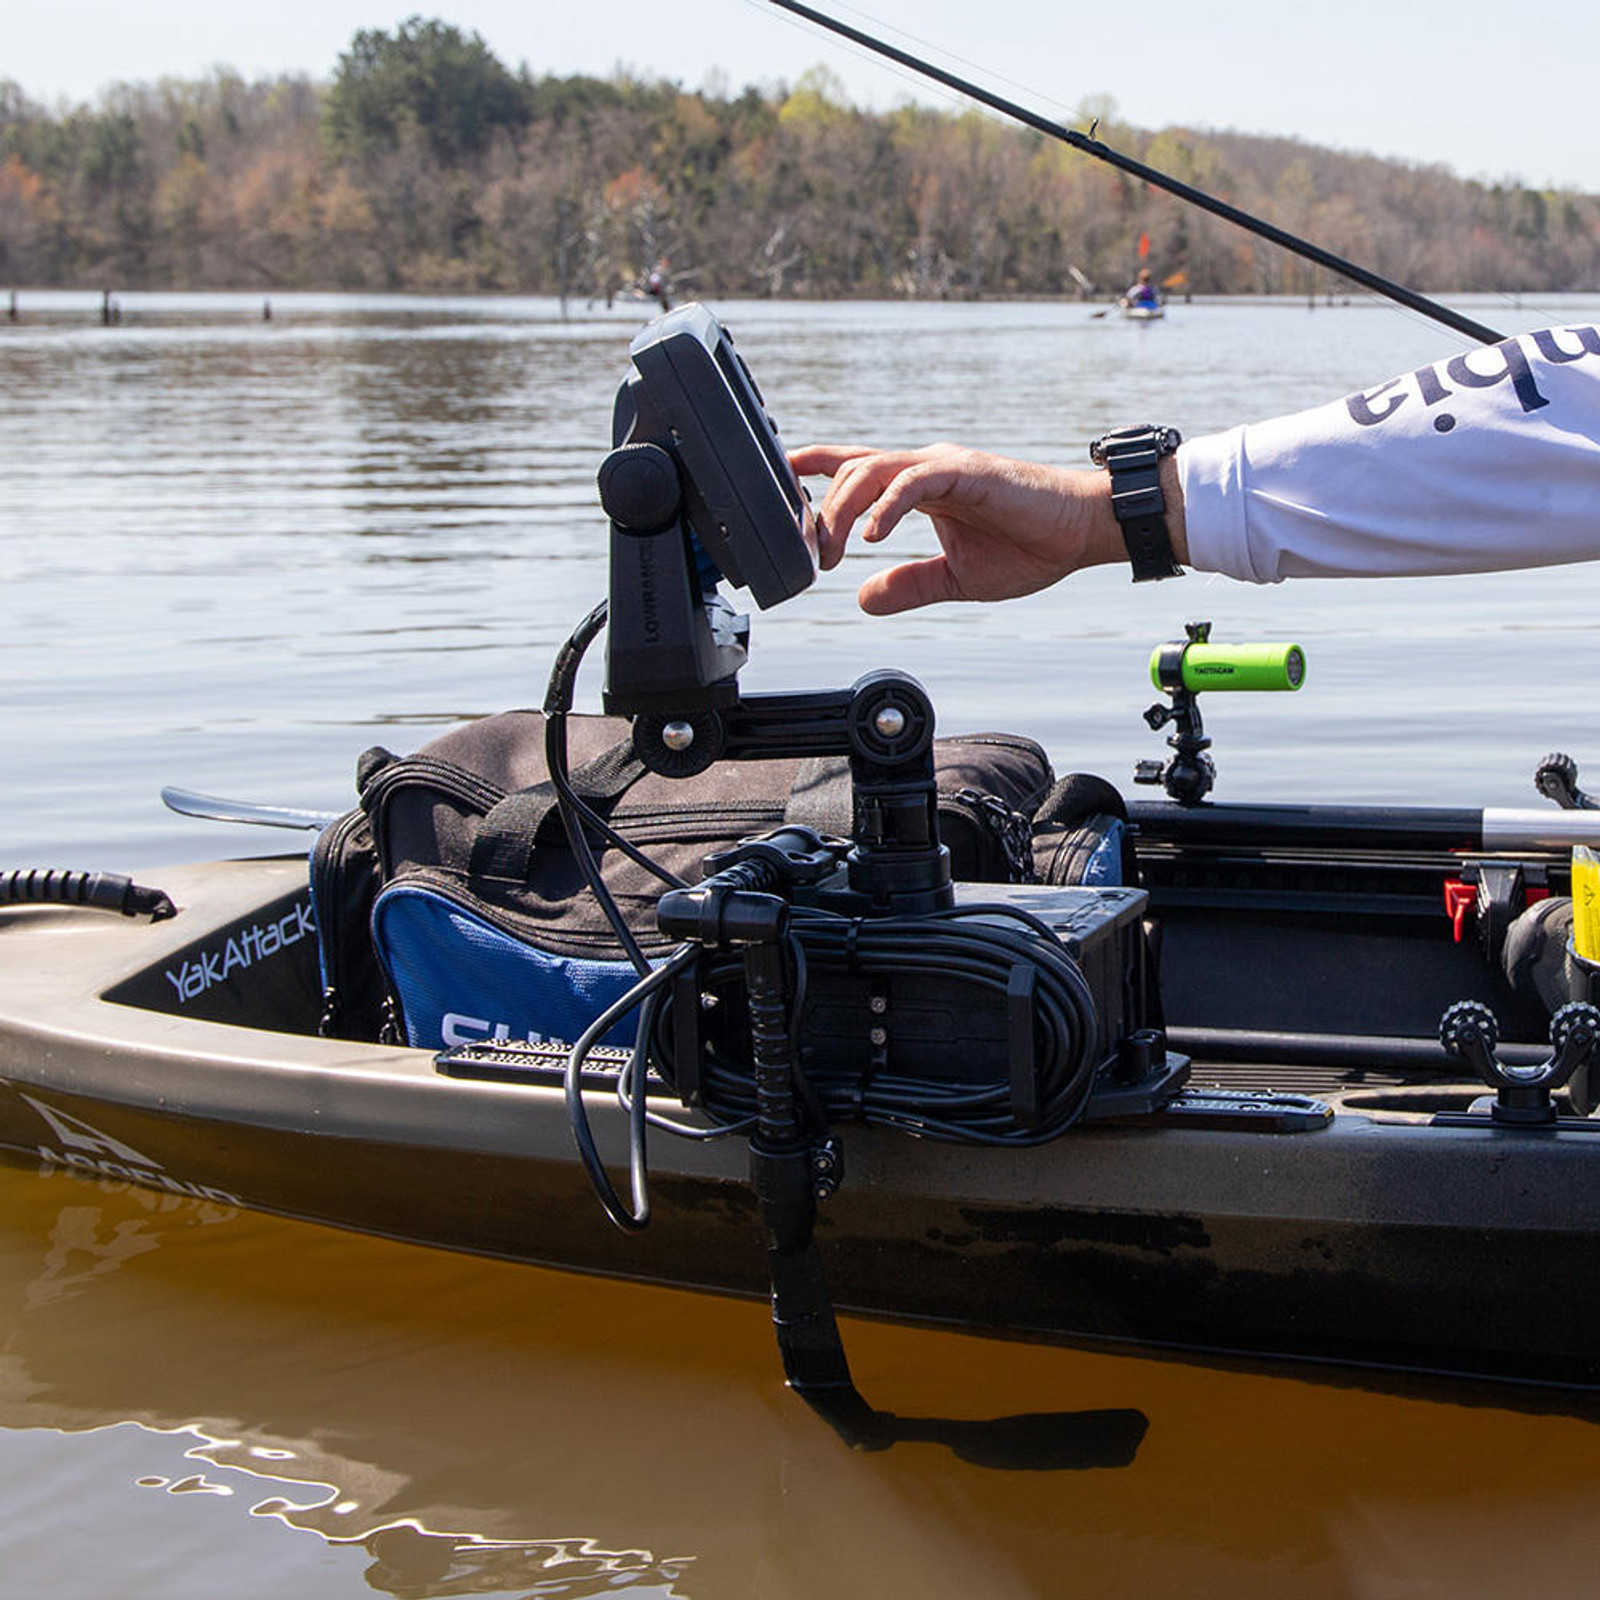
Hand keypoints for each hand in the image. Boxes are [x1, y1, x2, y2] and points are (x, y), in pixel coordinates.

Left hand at [790, 443, 1183, 614]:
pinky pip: (913, 480)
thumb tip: (862, 598)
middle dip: (819, 511)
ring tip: (830, 546)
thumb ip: (908, 585)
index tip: (776, 486)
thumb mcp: (954, 579)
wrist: (1081, 534)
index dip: (811, 469)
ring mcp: (944, 466)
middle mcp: (925, 468)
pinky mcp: (966, 471)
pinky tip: (872, 536)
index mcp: (919, 487)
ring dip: (843, 508)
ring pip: (872, 470)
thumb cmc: (1029, 548)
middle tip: (811, 556)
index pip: (854, 468)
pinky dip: (887, 505)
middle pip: (850, 471)